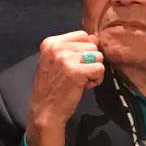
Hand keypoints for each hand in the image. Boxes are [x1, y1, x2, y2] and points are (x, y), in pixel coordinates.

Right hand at [26, 31, 104, 145]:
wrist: (45, 110)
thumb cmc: (52, 87)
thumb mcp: (56, 62)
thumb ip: (74, 48)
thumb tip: (95, 38)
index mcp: (50, 43)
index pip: (81, 35)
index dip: (83, 51)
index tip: (73, 65)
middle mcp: (57, 48)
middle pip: (92, 45)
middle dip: (89, 61)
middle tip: (76, 75)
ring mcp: (66, 59)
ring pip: (98, 56)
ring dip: (93, 70)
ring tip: (80, 80)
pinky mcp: (77, 71)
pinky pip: (100, 68)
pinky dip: (96, 79)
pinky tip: (84, 86)